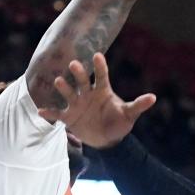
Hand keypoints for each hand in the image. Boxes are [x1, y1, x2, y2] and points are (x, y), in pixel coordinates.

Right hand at [39, 53, 155, 147]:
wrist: (107, 139)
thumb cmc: (119, 122)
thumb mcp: (129, 114)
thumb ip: (138, 105)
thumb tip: (153, 98)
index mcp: (103, 91)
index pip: (102, 75)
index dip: (100, 66)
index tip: (97, 55)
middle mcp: (88, 94)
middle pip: (83, 80)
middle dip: (79, 73)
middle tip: (74, 64)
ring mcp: (77, 104)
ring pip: (69, 93)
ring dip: (63, 88)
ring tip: (58, 81)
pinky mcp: (69, 117)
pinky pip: (58, 114)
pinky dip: (50, 113)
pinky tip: (40, 110)